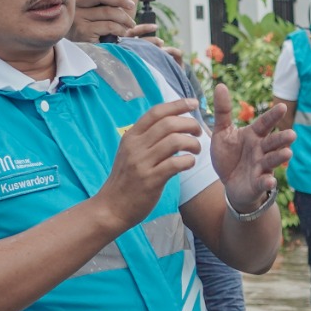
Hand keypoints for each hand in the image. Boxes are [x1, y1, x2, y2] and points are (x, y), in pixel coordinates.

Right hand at [73, 0, 134, 39]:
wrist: (84, 51)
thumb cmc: (94, 26)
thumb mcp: (102, 8)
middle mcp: (74, 4)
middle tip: (131, 6)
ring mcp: (77, 17)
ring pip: (107, 11)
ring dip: (124, 18)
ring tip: (130, 24)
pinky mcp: (82, 31)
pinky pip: (108, 25)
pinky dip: (120, 29)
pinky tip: (122, 32)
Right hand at [95, 99, 205, 227]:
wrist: (111, 207)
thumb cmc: (125, 180)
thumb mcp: (129, 152)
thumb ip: (146, 138)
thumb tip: (170, 123)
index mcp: (131, 136)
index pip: (156, 112)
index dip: (177, 104)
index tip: (193, 103)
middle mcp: (135, 147)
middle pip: (168, 124)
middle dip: (189, 124)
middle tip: (198, 131)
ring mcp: (142, 163)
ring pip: (174, 141)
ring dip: (192, 143)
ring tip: (196, 149)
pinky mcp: (150, 181)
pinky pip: (175, 164)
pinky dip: (188, 161)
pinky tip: (190, 163)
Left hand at [209, 101, 290, 213]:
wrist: (229, 183)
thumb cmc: (229, 156)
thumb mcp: (222, 133)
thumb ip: (223, 111)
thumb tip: (220, 85)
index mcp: (253, 135)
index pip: (264, 124)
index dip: (273, 116)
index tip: (283, 107)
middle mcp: (261, 149)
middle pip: (273, 142)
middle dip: (282, 139)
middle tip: (292, 134)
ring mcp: (261, 166)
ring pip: (272, 160)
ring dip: (280, 157)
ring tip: (288, 153)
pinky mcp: (257, 183)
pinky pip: (263, 182)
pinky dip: (267, 182)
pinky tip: (270, 181)